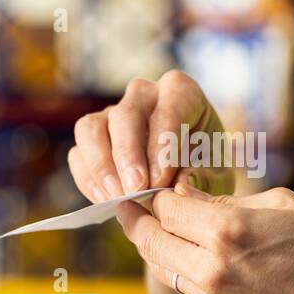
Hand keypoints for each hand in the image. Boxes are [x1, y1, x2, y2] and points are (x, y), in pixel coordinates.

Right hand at [67, 70, 235, 201]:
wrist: (186, 179)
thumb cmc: (205, 168)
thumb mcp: (215, 173)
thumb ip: (201, 177)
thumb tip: (178, 186)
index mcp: (180, 92)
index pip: (169, 107)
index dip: (162, 143)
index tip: (161, 179)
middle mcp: (143, 95)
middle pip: (125, 115)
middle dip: (128, 155)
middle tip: (136, 190)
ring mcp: (112, 115)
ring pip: (91, 128)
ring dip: (101, 165)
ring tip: (118, 197)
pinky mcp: (93, 139)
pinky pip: (79, 154)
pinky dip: (89, 179)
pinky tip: (106, 201)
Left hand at [116, 182, 293, 293]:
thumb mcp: (281, 204)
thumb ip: (227, 199)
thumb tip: (187, 194)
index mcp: (228, 230)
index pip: (167, 206)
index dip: (159, 191)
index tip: (163, 181)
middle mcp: (213, 266)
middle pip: (150, 238)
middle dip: (137, 218)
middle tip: (130, 203)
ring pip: (160, 265)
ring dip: (152, 243)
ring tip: (149, 223)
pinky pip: (182, 283)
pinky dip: (174, 263)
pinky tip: (181, 248)